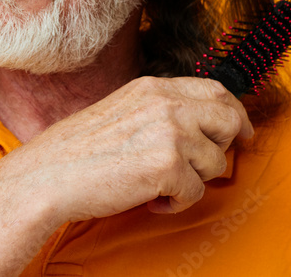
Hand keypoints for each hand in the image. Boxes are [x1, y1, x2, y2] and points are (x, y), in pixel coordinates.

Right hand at [0, 75, 254, 223]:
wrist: (48, 175)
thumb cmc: (79, 151)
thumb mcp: (124, 110)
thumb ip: (161, 110)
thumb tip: (202, 125)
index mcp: (154, 87)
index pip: (216, 90)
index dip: (235, 114)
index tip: (241, 133)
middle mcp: (166, 103)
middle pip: (229, 118)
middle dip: (225, 146)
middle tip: (203, 167)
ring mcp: (169, 132)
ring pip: (215, 162)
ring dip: (192, 181)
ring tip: (156, 185)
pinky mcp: (167, 165)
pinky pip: (196, 192)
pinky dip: (175, 203)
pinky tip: (148, 199)